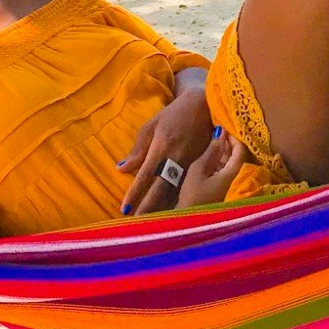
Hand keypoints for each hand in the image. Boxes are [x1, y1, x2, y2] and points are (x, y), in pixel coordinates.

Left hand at [117, 80, 214, 215]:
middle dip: (149, 207)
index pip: (145, 175)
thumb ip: (138, 149)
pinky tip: (175, 212)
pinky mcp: (204, 165)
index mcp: (161, 146)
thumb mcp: (152, 125)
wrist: (207, 105)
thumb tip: (122, 168)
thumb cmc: (174, 114)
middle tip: (138, 224)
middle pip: (161, 188)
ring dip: (165, 207)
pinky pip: (189, 186)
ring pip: (177, 190)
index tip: (125, 208)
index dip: (135, 193)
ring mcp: (192, 163)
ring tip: (155, 224)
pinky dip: (180, 200)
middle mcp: (177, 158)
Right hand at [174, 132, 246, 209]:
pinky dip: (218, 162)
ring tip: (211, 142)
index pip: (240, 151)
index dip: (233, 138)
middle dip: (228, 144)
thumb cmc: (191, 194)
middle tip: (217, 133)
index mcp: (231, 174)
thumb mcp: (198, 169)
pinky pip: (223, 172)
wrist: (187, 221)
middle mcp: (233, 179)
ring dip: (222, 153)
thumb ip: (211, 152)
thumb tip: (220, 134)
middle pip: (236, 158)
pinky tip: (208, 158)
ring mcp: (226, 186)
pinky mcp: (219, 190)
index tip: (223, 128)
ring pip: (229, 165)